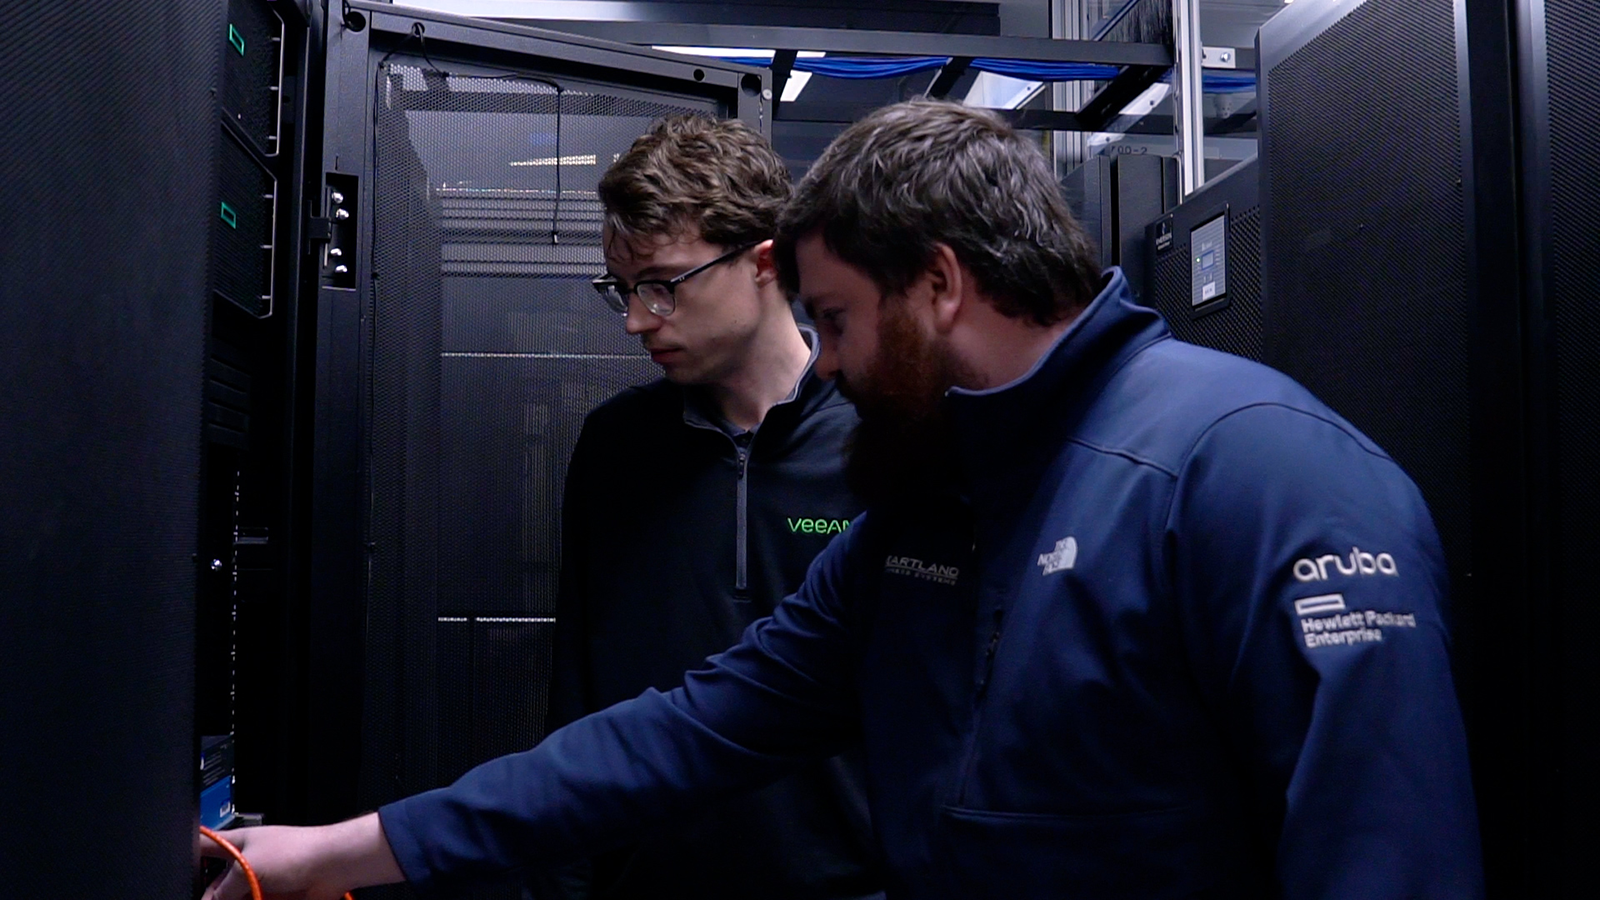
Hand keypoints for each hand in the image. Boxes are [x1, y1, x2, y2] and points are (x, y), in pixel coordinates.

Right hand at [199, 814, 401, 899]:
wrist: (333, 866)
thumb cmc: (293, 853)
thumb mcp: (247, 867)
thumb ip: (223, 889)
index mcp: (237, 842)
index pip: (204, 845)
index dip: (188, 855)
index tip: (174, 868)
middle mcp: (246, 861)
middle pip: (214, 882)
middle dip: (208, 894)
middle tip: (193, 898)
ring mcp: (259, 881)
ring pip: (232, 897)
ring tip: (239, 898)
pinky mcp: (272, 897)